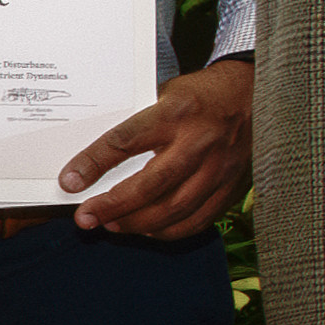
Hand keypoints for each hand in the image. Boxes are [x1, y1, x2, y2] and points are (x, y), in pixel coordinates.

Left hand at [64, 57, 255, 236]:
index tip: (71, 182)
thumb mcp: (166, 94)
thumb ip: (138, 125)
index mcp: (176, 112)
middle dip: (114, 206)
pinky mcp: (230, 187)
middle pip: (151, 184)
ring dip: (138, 223)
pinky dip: (169, 231)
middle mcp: (199, 141)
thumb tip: (97, 160)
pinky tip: (148, 229)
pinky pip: (197, 220)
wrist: (253, 96)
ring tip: (112, 225)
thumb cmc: (201, 96)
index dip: (94, 164)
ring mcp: (218, 168)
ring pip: (174, 209)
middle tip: (87, 218)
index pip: (126, 141)